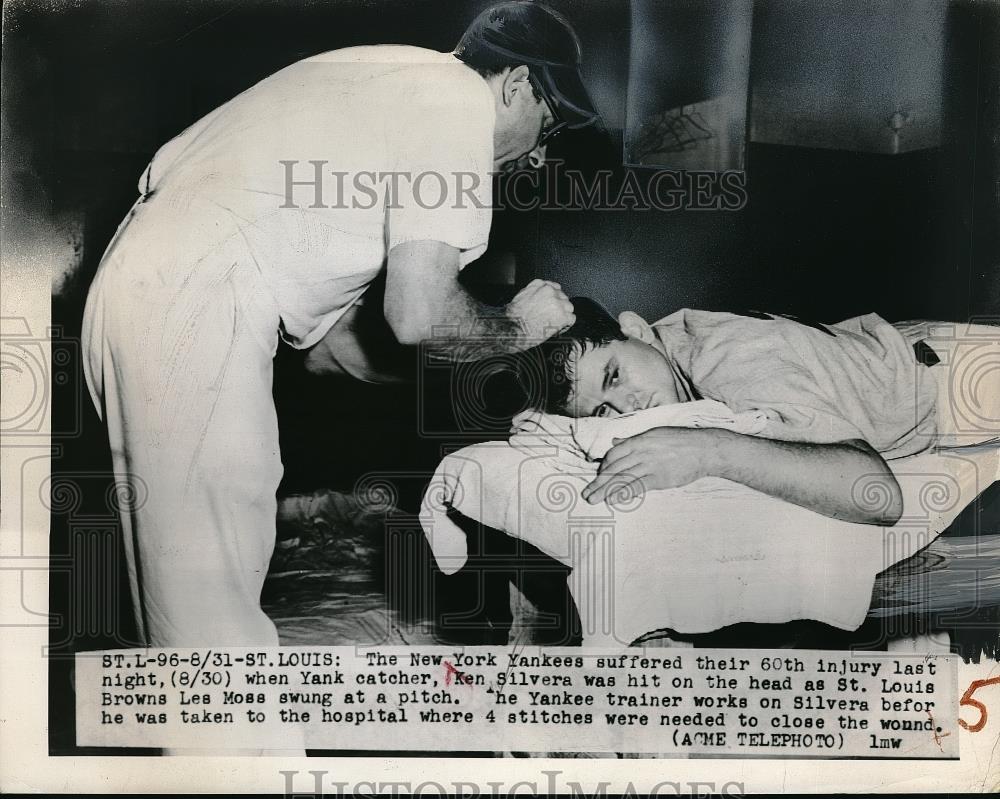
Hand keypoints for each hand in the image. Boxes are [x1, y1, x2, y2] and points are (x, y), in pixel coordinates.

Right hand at [505, 279, 574, 344]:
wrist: (513, 328)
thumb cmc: (513, 316)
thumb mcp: (521, 296)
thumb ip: (533, 292)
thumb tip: (540, 296)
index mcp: (540, 285)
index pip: (555, 288)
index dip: (554, 298)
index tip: (551, 305)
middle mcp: (550, 291)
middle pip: (563, 298)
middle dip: (558, 307)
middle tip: (550, 316)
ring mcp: (557, 303)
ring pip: (568, 307)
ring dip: (563, 315)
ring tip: (554, 322)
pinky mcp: (562, 316)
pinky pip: (571, 319)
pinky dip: (566, 324)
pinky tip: (558, 327)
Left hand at [581, 427, 721, 504]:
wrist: (703, 449)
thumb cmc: (681, 441)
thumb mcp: (654, 434)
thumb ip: (632, 440)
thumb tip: (615, 441)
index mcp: (639, 440)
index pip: (614, 454)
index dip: (604, 466)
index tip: (599, 476)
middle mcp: (641, 452)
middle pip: (614, 468)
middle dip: (599, 482)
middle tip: (587, 493)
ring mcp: (649, 465)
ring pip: (622, 478)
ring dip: (605, 490)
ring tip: (593, 499)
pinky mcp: (659, 478)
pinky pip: (637, 486)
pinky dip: (624, 493)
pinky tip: (613, 499)